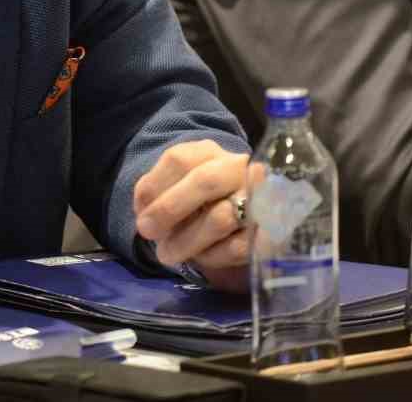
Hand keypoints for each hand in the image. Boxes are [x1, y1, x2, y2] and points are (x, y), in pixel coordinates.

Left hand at [133, 140, 250, 292]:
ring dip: (186, 241)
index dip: (154, 186)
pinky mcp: (272, 232)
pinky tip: (200, 257)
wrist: (252, 212)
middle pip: (204, 181)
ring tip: (167, 255)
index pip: (180, 159)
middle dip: (169, 210)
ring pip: (220, 218)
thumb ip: (158, 193)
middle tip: (146, 232)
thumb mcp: (177, 186)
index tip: (139, 210)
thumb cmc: (202, 199)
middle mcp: (240, 168)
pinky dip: (211, 256)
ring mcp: (260, 197)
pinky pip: (236, 248)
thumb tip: (145, 213)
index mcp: (210, 152)